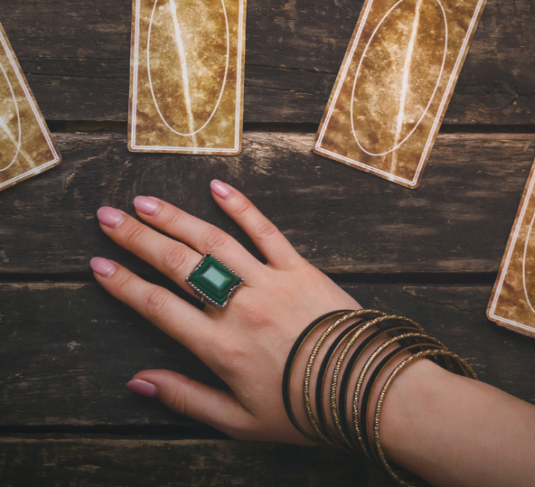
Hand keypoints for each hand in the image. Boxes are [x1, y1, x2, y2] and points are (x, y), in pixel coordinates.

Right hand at [91, 179, 360, 443]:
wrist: (362, 386)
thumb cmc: (300, 408)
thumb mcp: (238, 421)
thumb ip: (185, 398)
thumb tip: (137, 382)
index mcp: (218, 346)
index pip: (157, 307)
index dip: (123, 284)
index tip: (98, 265)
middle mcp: (237, 306)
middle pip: (178, 264)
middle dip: (138, 239)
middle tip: (108, 217)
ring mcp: (269, 281)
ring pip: (214, 241)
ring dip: (177, 218)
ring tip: (146, 201)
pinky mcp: (298, 267)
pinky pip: (266, 231)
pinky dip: (241, 207)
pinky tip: (217, 187)